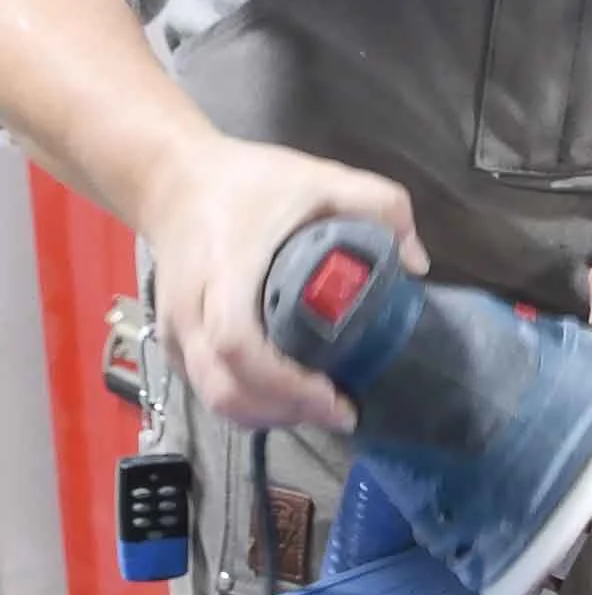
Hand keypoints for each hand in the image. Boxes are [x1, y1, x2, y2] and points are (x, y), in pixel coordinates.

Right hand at [137, 132, 428, 430]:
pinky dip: (249, 405)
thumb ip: (379, 205)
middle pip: (225, 390)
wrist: (172, 179)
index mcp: (225, 274)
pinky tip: (287, 400)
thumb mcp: (320, 178)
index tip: (334, 396)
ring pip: (215, 400)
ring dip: (269, 415)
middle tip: (340, 411)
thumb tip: (416, 263)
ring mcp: (175, 333)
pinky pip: (208, 392)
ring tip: (319, 409)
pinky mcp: (173, 344)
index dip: (286, 384)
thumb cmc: (247, 183)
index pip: (239, 347)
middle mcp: (191, 312)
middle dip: (286, 412)